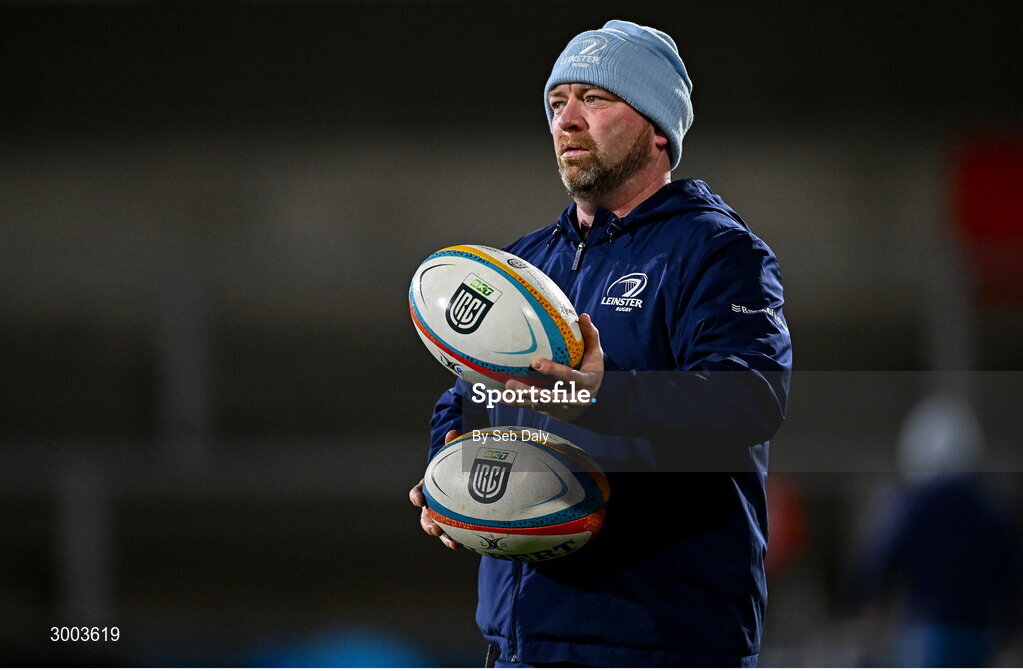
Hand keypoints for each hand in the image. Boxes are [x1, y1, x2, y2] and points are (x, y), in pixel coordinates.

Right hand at [409, 429, 459, 550]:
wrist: (466, 483)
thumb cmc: (456, 469)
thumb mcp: (455, 458)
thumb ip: (453, 447)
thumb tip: (453, 432)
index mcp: (429, 489)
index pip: (418, 493)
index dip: (417, 496)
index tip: (420, 499)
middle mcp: (432, 506)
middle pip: (424, 516)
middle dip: (427, 522)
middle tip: (434, 525)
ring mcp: (442, 517)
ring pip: (436, 529)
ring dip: (440, 535)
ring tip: (450, 541)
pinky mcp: (453, 527)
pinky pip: (451, 536)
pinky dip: (453, 541)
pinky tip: (461, 546)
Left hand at [504, 313, 603, 421]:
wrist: (591, 401)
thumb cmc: (590, 371)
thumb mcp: (595, 355)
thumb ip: (591, 336)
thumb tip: (583, 315)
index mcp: (585, 383)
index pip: (568, 377)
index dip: (553, 371)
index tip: (535, 362)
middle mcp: (573, 398)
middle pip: (549, 397)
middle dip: (530, 392)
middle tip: (510, 383)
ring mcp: (560, 407)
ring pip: (538, 404)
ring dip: (519, 399)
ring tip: (502, 390)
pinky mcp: (549, 410)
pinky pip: (530, 407)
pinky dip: (515, 402)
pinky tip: (499, 396)